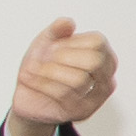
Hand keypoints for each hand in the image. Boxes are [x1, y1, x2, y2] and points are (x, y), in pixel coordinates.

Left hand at [6, 16, 115, 135]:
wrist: (29, 96)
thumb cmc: (42, 68)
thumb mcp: (46, 43)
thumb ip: (57, 30)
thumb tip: (68, 22)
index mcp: (104, 56)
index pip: (98, 42)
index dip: (71, 41)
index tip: (53, 45)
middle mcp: (106, 78)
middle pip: (95, 61)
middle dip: (63, 56)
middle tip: (45, 57)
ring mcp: (96, 98)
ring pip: (78, 80)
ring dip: (49, 71)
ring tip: (33, 69)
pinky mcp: (81, 112)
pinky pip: (64, 95)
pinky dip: (42, 84)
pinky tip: (29, 79)